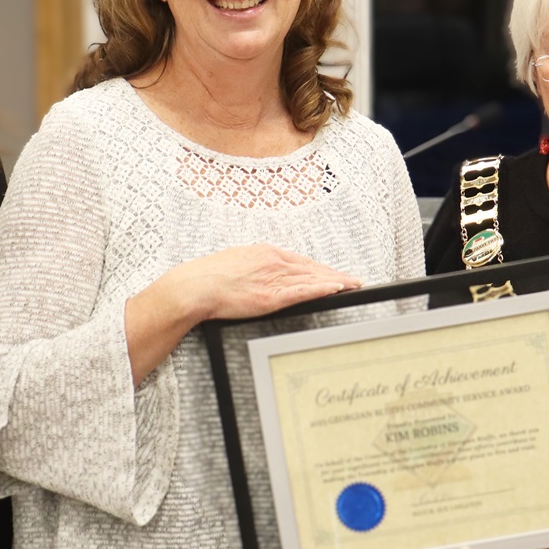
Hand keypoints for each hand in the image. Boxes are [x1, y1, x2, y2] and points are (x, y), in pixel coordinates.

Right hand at [126, 245, 360, 377]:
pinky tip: (336, 289)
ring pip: (312, 279)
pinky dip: (322, 289)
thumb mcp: (235, 263)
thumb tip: (260, 274)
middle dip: (335, 274)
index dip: (320, 268)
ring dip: (335, 282)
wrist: (194, 287)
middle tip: (354, 280)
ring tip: (353, 286)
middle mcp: (273, 261)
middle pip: (312, 268)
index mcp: (264, 252)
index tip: (334, 273)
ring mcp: (273, 278)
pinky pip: (302, 292)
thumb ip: (253, 267)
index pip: (300, 261)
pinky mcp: (271, 296)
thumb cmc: (208, 277)